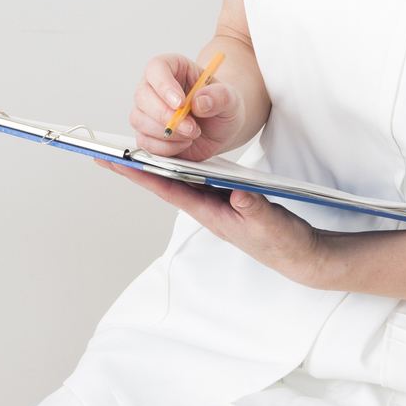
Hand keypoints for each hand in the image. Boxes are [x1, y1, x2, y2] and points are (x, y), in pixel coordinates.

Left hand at [97, 159, 325, 284]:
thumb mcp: (272, 225)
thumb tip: (239, 193)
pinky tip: (171, 155)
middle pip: (164, 184)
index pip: (168, 190)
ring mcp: (214, 204)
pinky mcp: (225, 198)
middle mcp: (206, 208)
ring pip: (177, 181)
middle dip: (136, 168)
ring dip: (154, 166)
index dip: (141, 174)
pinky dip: (179, 167)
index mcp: (210, 213)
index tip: (115, 161)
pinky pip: (194, 179)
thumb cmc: (284, 243)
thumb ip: (256, 209)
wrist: (300, 254)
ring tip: (127, 150)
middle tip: (105, 153)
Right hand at [129, 53, 246, 160]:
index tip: (180, 103)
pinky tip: (184, 143)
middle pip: (142, 96)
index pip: (156, 68)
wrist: (221, 127)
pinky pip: (144, 142)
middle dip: (166, 116)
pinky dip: (165, 148)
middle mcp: (155, 87)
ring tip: (192, 133)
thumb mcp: (230, 98)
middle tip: (191, 127)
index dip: (164, 85)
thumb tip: (199, 101)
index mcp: (173, 68)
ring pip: (139, 119)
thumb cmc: (221, 105)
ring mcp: (148, 111)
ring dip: (167, 133)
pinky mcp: (147, 133)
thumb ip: (219, 96)